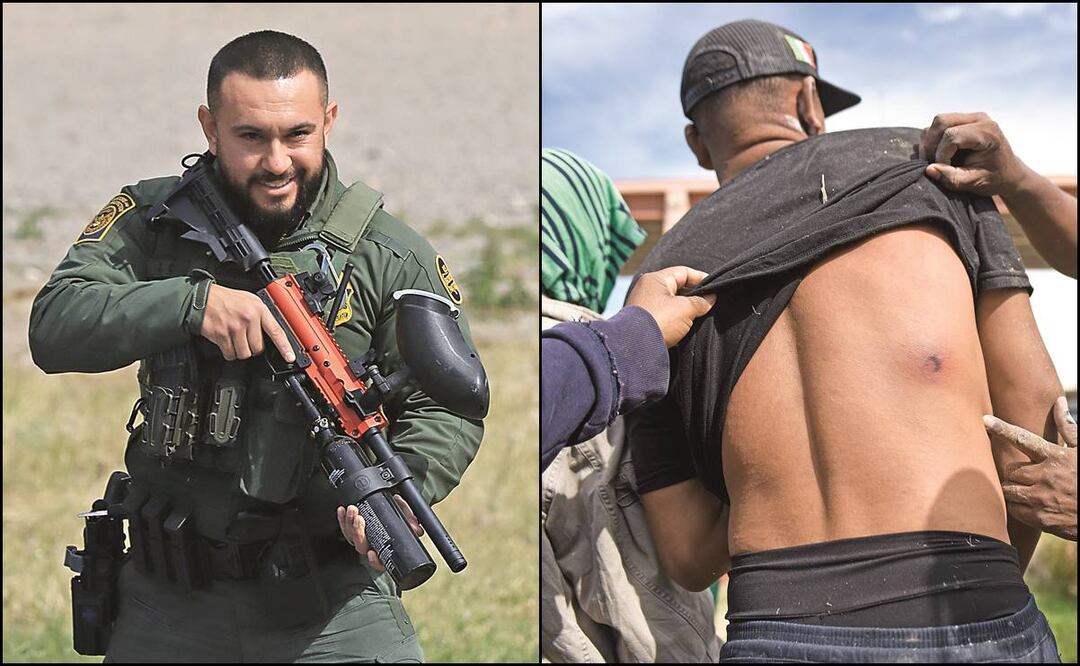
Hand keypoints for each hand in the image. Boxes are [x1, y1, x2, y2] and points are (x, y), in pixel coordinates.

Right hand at [199, 283, 294, 361]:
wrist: (202, 299)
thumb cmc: (226, 299)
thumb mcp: (250, 300)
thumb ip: (262, 315)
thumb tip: (273, 332)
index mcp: (259, 309)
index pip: (276, 331)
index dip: (284, 347)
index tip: (289, 357)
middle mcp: (248, 318)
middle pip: (258, 348)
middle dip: (253, 347)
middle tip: (246, 339)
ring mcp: (234, 328)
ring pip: (244, 354)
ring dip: (240, 351)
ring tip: (236, 340)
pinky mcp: (222, 336)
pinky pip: (230, 354)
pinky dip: (229, 352)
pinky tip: (227, 342)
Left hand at [337, 495, 424, 570]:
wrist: (391, 503)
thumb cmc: (400, 515)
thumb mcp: (408, 517)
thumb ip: (411, 521)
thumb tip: (416, 529)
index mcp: (385, 550)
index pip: (379, 563)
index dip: (374, 562)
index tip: (372, 553)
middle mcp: (371, 546)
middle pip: (361, 546)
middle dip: (358, 532)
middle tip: (360, 518)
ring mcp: (360, 538)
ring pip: (351, 536)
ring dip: (349, 523)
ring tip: (353, 510)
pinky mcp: (352, 528)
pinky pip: (345, 527)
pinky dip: (343, 519)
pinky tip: (342, 510)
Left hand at [626, 266, 716, 347]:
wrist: (636, 347)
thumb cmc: (659, 321)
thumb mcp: (685, 309)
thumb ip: (700, 302)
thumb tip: (710, 299)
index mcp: (655, 279)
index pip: (683, 272)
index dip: (701, 278)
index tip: (715, 287)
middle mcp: (647, 290)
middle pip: (677, 287)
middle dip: (694, 295)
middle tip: (709, 303)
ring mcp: (645, 306)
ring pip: (671, 303)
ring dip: (685, 309)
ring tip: (700, 316)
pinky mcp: (644, 322)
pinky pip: (665, 316)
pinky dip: (676, 319)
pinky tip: (686, 326)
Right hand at [919, 112, 1031, 196]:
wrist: (1008, 172)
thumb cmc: (994, 178)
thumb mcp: (975, 182)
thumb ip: (952, 178)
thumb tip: (928, 170)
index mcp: (987, 132)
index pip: (952, 136)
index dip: (941, 155)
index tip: (945, 171)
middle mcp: (979, 119)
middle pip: (941, 122)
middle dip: (931, 145)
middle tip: (933, 164)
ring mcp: (970, 117)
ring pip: (937, 121)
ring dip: (931, 142)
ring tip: (936, 160)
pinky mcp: (962, 120)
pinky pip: (939, 125)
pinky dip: (933, 140)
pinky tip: (940, 154)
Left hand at [984, 397, 1076, 540]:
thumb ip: (1068, 428)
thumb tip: (1059, 401)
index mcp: (1056, 456)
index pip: (1023, 439)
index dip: (1002, 429)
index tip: (985, 420)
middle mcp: (1047, 476)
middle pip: (1010, 469)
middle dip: (1014, 472)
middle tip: (1027, 475)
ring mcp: (1042, 498)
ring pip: (1008, 489)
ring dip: (1013, 489)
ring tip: (1029, 490)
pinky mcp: (1041, 518)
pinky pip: (1014, 509)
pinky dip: (1018, 507)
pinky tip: (1031, 505)